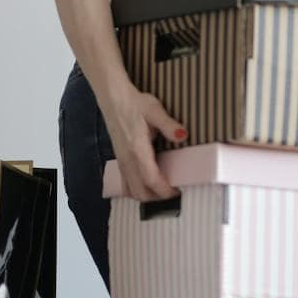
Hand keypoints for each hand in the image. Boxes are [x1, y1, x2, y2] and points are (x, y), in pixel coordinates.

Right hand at [99, 83, 186, 200]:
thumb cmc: (135, 104)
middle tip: (174, 191)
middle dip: (158, 198)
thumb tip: (183, 136)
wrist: (114, 99)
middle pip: (141, 192)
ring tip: (163, 189)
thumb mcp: (155, 110)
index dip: (165, 191)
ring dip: (147, 195)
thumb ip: (169, 125)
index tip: (178, 191)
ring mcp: (122, 162)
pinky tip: (148, 184)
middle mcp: (127, 160)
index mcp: (137, 150)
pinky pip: (127, 184)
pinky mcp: (120, 160)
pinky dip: (137, 190)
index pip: (151, 180)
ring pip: (132, 191)